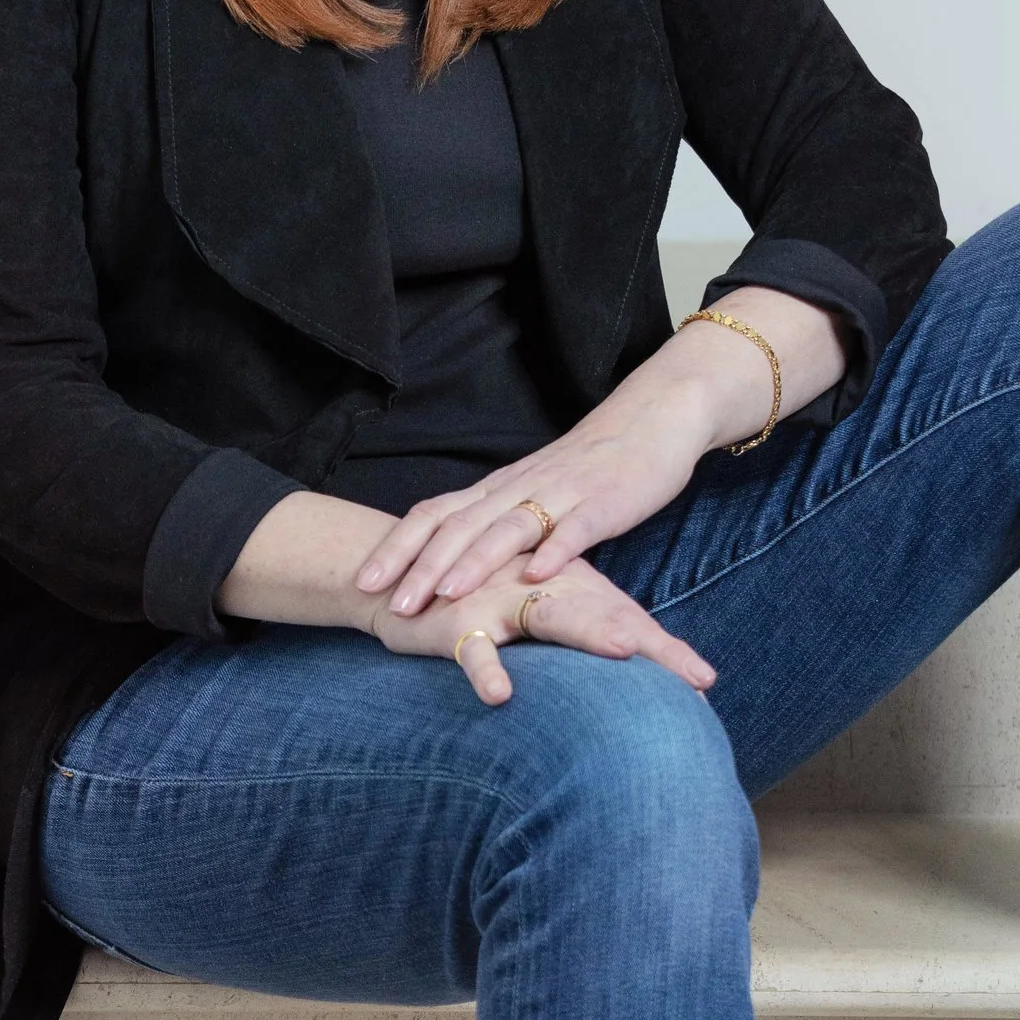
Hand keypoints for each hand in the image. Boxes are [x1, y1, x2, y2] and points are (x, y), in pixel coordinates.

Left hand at [354, 287, 841, 619]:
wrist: (655, 416)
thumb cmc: (593, 464)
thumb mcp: (535, 493)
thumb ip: (499, 525)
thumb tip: (455, 565)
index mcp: (499, 488)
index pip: (435, 515)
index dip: (397, 548)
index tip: (363, 581)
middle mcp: (520, 489)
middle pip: (460, 526)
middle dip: (420, 566)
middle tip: (387, 603)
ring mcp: (563, 494)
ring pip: (508, 529)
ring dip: (474, 563)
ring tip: (444, 595)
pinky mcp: (606, 502)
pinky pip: (577, 528)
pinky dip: (555, 552)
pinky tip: (536, 578)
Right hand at [366, 552, 715, 706]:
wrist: (398, 571)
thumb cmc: (476, 599)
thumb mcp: (532, 615)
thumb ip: (574, 641)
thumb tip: (621, 679)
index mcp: (569, 590)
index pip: (629, 622)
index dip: (668, 653)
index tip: (707, 684)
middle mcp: (545, 591)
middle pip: (610, 619)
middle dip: (653, 647)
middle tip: (695, 677)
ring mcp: (503, 601)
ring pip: (552, 617)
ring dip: (589, 632)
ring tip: (625, 651)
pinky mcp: (460, 621)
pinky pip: (475, 650)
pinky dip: (488, 669)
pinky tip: (500, 695)